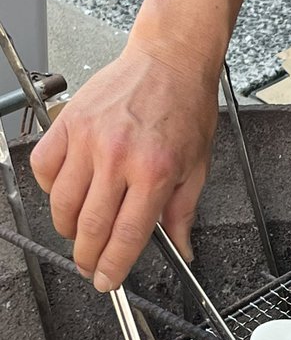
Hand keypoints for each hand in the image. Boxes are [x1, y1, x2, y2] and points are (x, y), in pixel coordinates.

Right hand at [30, 40, 218, 290]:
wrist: (170, 60)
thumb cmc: (185, 107)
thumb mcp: (196, 167)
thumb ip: (182, 213)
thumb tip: (182, 250)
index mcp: (155, 172)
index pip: (128, 234)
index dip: (114, 265)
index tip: (106, 280)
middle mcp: (119, 157)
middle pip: (91, 225)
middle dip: (87, 255)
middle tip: (90, 264)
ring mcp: (89, 139)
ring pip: (62, 202)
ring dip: (67, 226)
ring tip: (79, 231)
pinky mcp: (69, 122)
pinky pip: (45, 167)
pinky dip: (50, 187)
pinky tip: (66, 191)